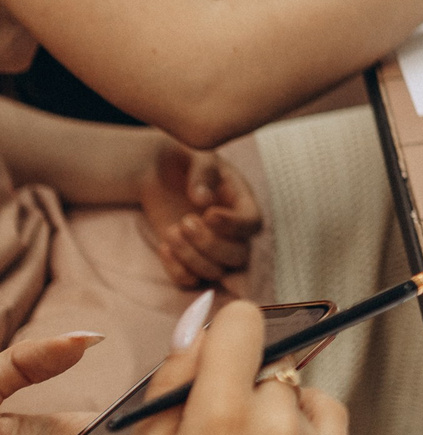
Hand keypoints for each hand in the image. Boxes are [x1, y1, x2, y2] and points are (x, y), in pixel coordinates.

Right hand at [124, 303, 345, 434]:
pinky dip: (300, 423)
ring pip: (289, 389)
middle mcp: (277, 421)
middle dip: (235, 383)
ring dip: (268, 407)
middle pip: (261, 361)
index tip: (208, 358)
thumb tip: (198, 325)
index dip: (222, 331)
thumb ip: (170, 388)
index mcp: (220, 417)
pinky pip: (321, 412)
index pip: (242, 322)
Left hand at [134, 140, 261, 288]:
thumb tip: (202, 200)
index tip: (208, 213)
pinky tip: (163, 246)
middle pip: (238, 256)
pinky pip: (191, 281)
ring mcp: (212, 248)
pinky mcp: (189, 260)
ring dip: (191, 257)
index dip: (234, 225)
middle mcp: (234, 231)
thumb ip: (203, 170)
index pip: (252, 224)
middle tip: (185, 221)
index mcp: (242, 203)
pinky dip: (176, 270)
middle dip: (209, 244)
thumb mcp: (195, 153)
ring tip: (172, 230)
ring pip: (215, 272)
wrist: (158, 172)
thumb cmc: (183, 159)